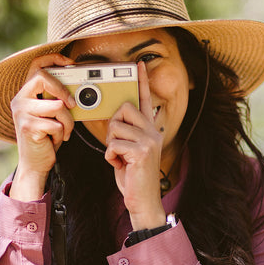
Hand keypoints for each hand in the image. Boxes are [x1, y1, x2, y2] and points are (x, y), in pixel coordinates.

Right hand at [9, 53, 75, 200]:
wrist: (35, 163)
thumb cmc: (46, 137)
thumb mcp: (51, 115)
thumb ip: (57, 100)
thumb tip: (79, 90)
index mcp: (25, 93)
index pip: (36, 65)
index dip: (54, 59)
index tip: (70, 63)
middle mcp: (20, 100)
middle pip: (43, 78)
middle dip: (63, 90)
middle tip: (72, 104)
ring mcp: (22, 113)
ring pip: (57, 106)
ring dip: (67, 122)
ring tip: (62, 131)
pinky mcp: (28, 127)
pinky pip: (56, 124)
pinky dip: (61, 134)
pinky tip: (54, 140)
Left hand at [104, 62, 165, 229]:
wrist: (143, 200)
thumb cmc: (133, 176)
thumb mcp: (130, 151)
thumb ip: (127, 133)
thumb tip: (115, 119)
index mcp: (150, 130)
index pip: (145, 100)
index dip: (141, 81)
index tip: (137, 64)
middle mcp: (153, 132)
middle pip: (124, 109)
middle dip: (113, 126)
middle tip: (118, 146)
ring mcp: (149, 141)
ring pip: (115, 127)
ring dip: (111, 145)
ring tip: (120, 159)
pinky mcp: (142, 152)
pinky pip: (113, 144)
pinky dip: (110, 157)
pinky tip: (120, 166)